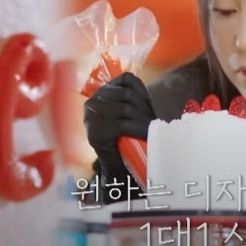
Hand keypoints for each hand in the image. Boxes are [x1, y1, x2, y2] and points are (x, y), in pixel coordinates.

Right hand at [84, 73, 154, 189]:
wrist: (114, 166)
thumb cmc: (124, 138)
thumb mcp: (125, 114)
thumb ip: (130, 100)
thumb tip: (145, 95)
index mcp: (100, 93)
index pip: (125, 79)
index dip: (142, 90)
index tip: (149, 106)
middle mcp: (92, 101)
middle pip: (127, 94)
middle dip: (144, 108)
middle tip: (154, 122)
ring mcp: (92, 116)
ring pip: (126, 108)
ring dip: (144, 120)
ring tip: (151, 129)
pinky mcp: (96, 130)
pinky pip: (123, 124)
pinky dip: (138, 129)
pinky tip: (145, 135)